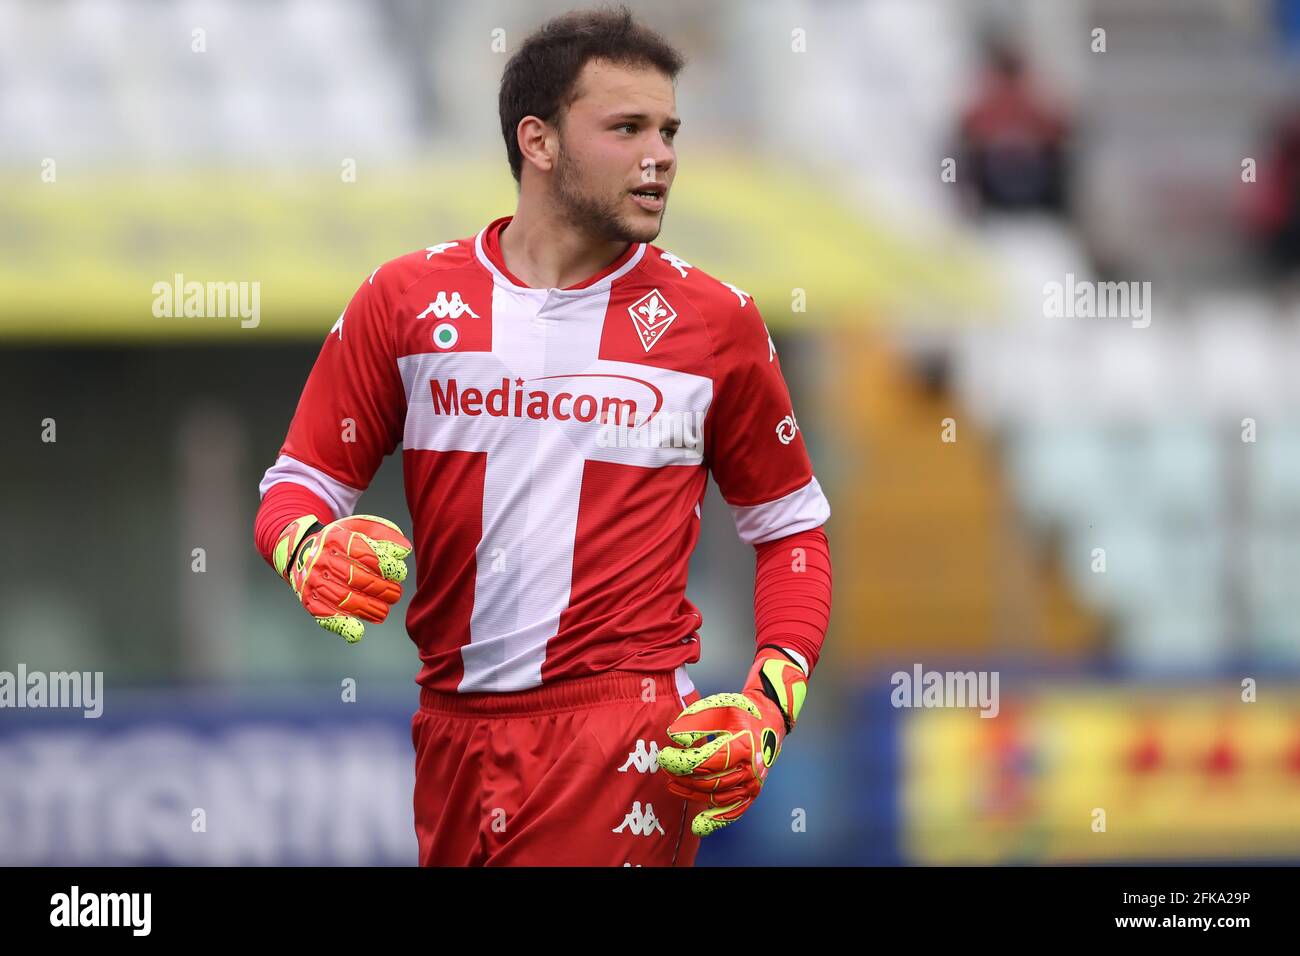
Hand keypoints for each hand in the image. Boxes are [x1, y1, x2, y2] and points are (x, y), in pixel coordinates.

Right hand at [273, 513, 412, 642]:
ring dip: (368, 608)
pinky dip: (342, 625)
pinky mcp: (310, 601)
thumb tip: (403, 550)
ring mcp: (314, 582)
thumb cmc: (340, 541)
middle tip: (395, 593)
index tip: (399, 573)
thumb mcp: (359, 528)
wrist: (302, 551)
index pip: (364, 553)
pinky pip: (325, 615)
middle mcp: (322, 561)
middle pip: (355, 578)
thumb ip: (384, 534)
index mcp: (336, 539)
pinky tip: (357, 631)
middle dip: (381, 589)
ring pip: (343, 599)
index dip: (385, 565)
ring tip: (384, 610)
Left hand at [657, 647, 806, 835]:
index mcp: (744, 746)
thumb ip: (696, 721)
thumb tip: (674, 737)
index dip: (682, 761)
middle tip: (665, 767)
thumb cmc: (741, 712)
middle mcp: (751, 770)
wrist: (769, 721)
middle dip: (683, 776)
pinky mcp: (751, 794)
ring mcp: (752, 785)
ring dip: (691, 794)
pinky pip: (733, 812)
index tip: (664, 756)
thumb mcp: (719, 706)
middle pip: (710, 781)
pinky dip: (716, 821)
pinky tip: (698, 826)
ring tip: (671, 784)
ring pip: (716, 796)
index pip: (707, 761)